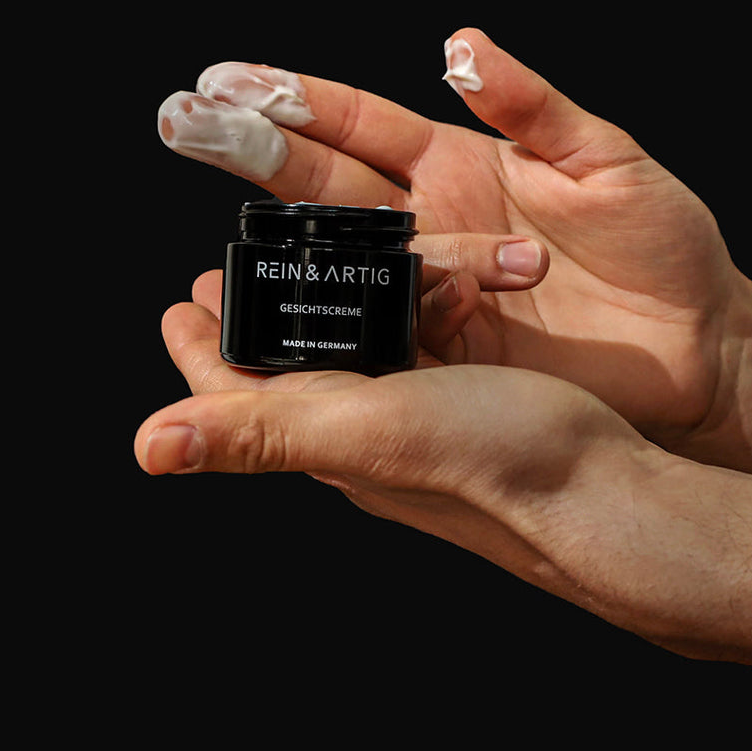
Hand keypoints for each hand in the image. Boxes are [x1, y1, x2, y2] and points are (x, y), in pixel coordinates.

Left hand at [134, 290, 751, 692]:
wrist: (604, 490)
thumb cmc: (491, 464)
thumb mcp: (364, 431)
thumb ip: (259, 432)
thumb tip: (147, 448)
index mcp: (320, 436)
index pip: (230, 392)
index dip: (198, 347)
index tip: (180, 298)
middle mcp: (355, 432)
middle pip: (285, 365)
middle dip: (263, 315)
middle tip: (244, 266)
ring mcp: (407, 417)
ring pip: (354, 347)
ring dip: (341, 304)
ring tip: (339, 260)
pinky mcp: (457, 401)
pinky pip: (416, 343)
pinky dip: (412, 308)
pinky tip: (429, 286)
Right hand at [158, 29, 736, 454]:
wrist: (698, 346)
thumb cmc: (665, 246)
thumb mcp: (607, 161)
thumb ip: (532, 108)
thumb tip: (460, 47)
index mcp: (459, 164)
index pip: (359, 124)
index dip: (295, 100)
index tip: (229, 79)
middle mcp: (428, 222)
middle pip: (323, 185)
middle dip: (252, 150)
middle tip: (183, 122)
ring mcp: (429, 290)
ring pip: (335, 262)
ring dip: (274, 248)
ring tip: (208, 245)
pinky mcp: (442, 352)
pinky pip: (372, 335)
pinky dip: (323, 330)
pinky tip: (273, 324)